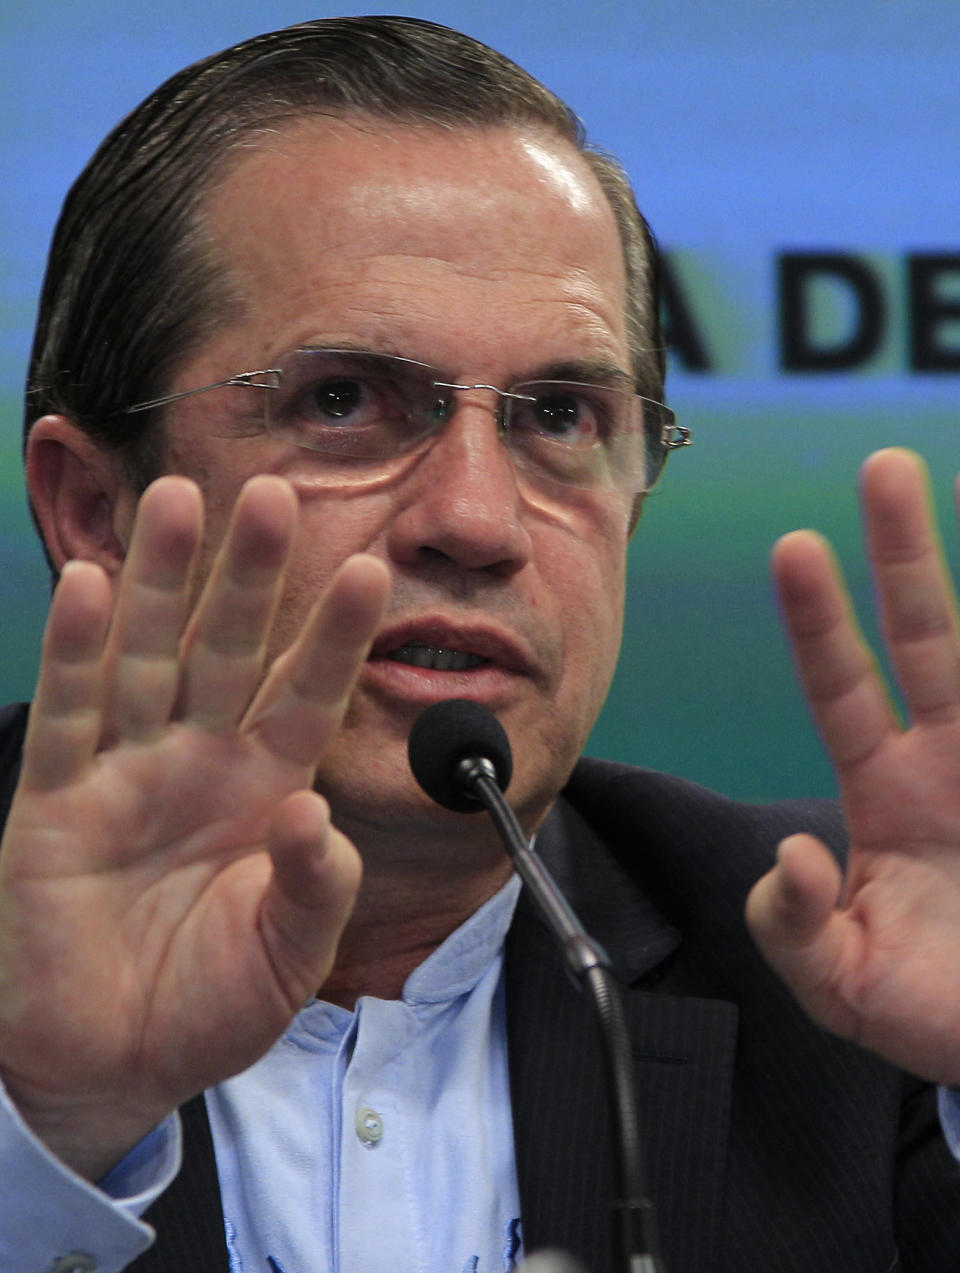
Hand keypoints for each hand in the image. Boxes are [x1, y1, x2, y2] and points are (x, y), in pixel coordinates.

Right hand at [0, 475, 388, 1177]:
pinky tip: (91, 582)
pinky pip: (69, 715)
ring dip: (161, 580)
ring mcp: (124, 772)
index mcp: (266, 788)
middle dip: (251, 575)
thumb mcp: (287, 955)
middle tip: (278, 491)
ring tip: (180, 498)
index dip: (335, 634)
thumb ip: (314, 889)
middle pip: (229, 649)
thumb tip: (312, 815)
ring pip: (146, 656)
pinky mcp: (54, 801)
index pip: (308, 694)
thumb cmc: (210, 1003)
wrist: (112, 1063)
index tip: (374, 569)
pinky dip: (76, 650)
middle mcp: (197, 761)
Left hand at [747, 448, 959, 1082]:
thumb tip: (794, 857)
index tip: (794, 546)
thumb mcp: (842, 985)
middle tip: (885, 466)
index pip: (841, 688)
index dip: (818, 621)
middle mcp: (952, 761)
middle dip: (907, 553)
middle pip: (930, 637)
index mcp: (888, 794)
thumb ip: (794, 929)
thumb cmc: (930, 1013)